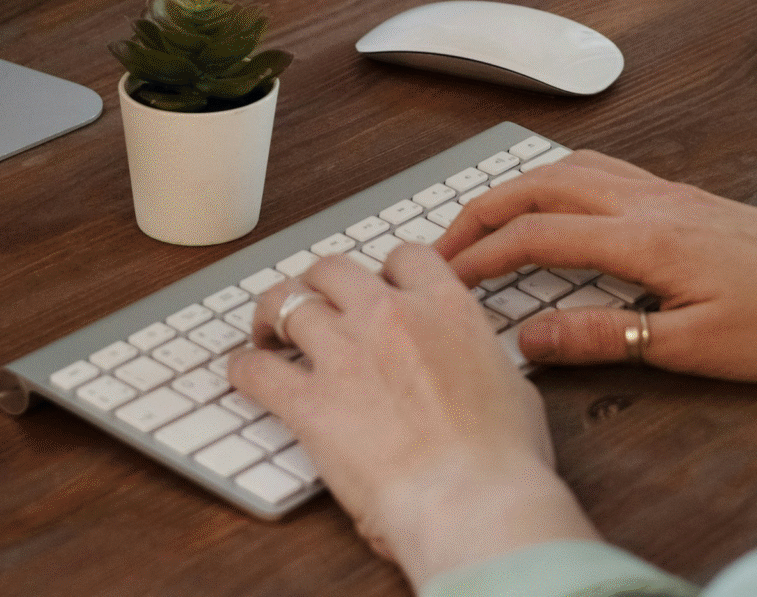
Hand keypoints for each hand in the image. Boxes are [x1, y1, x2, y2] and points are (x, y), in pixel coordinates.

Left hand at [228, 247, 600, 586]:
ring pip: (288, 303)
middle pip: (335, 269)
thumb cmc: (504, 459)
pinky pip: (257, 369)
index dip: (386, 270)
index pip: (405, 257)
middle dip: (319, 283)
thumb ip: (480, 362)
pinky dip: (244, 369)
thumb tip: (478, 368)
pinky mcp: (310, 401)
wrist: (473, 500)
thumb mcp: (512, 388)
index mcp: (445, 308)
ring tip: (266, 331)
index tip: (378, 288)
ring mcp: (346, 354)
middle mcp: (390, 316)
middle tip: (313, 303)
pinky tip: (243, 374)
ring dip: (272, 314)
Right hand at [437, 151, 756, 380]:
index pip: (537, 235)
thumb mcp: (694, 347)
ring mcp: (668, 191)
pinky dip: (559, 178)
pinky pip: (603, 169)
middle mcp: (649, 200)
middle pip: (542, 185)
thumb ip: (606, 338)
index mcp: (644, 238)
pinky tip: (558, 201)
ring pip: (571, 167)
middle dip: (483, 210)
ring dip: (519, 187)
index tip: (443, 281)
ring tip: (485, 220)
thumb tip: (531, 336)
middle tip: (442, 243)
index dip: (481, 257)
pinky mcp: (685, 196)